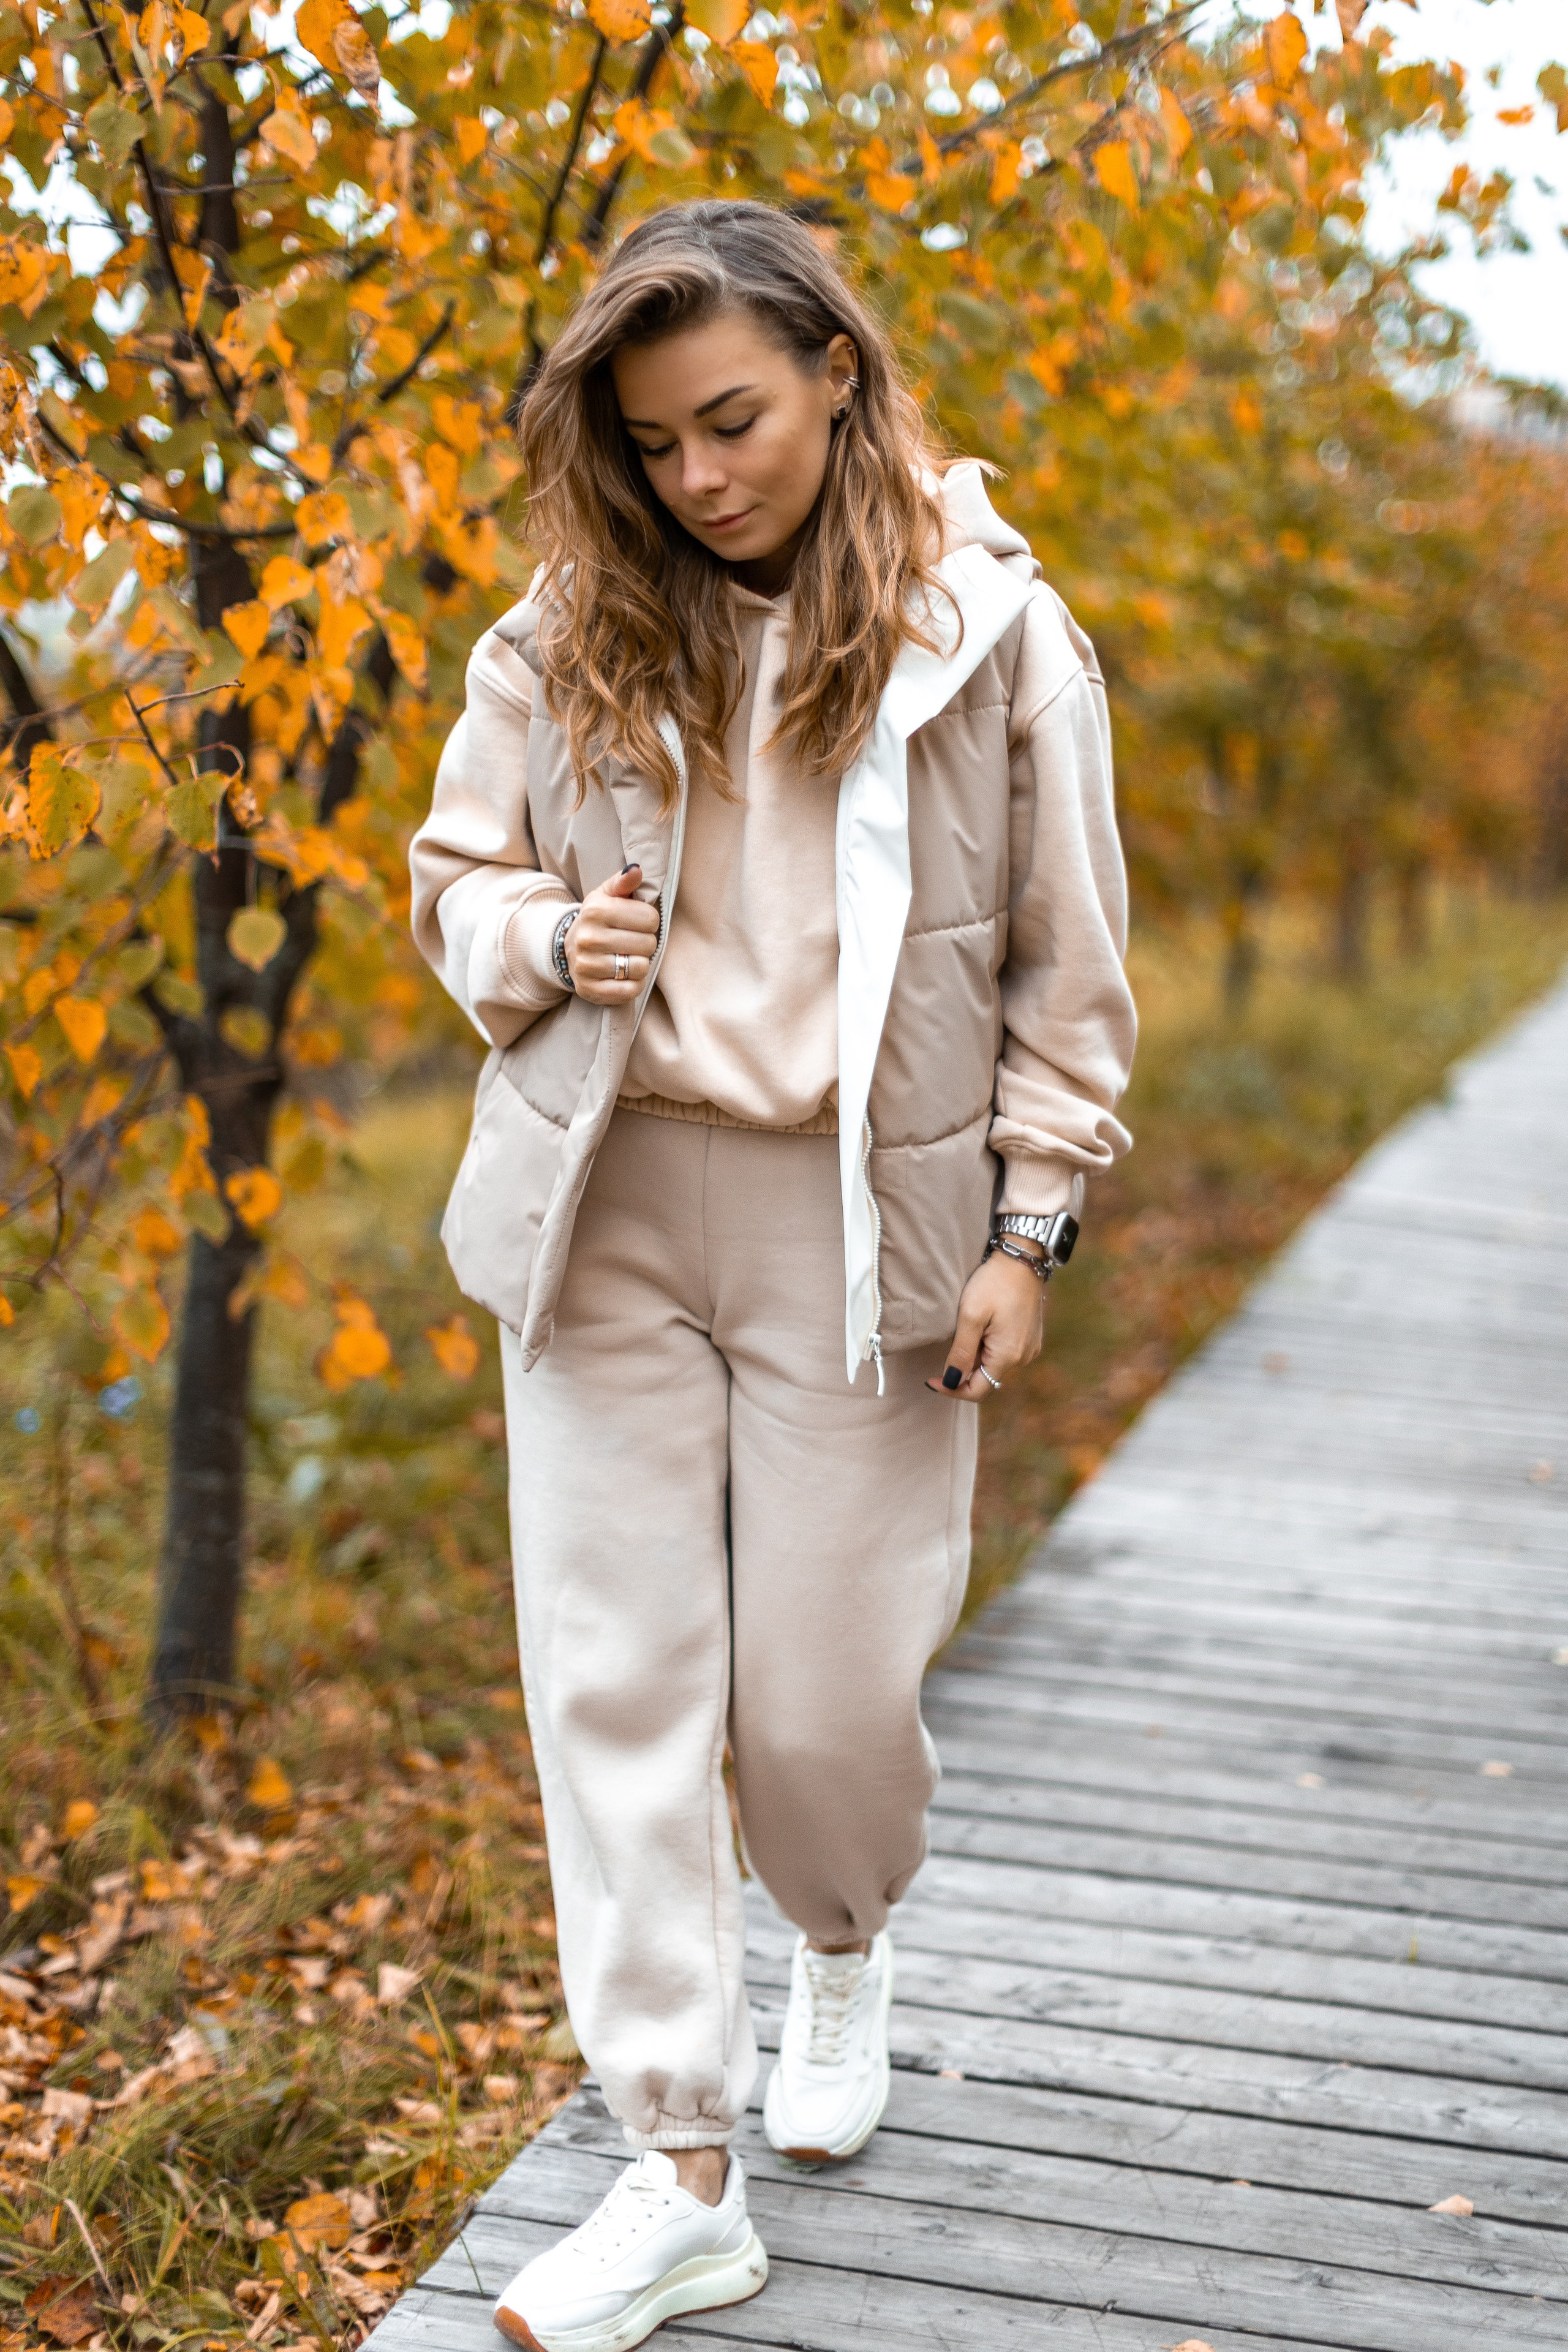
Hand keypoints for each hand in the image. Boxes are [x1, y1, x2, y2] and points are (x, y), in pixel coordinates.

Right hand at [565, 863, 660, 1004]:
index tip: (637, 923)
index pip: (650, 918)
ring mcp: (587, 966)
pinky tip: (623, 975)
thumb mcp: (608, 895)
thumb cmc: (599, 920)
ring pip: (640, 967)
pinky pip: (630, 990)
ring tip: (627, 957)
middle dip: (645, 943)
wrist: (571, 948)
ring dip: (640, 964)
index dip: (649, 921)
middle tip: (632, 942)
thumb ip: (624, 882)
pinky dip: (633, 984)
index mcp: (596, 910)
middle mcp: (589, 938)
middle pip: (647, 944)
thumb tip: (637, 870)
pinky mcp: (589, 989)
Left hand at [927, 1245, 1046, 1400]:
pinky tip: (979, 1327)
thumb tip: (952, 1382)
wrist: (1022, 1258)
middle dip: (962, 1370)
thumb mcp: (970, 1316)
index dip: (952, 1389)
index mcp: (1008, 1355)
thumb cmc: (995, 1283)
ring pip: (994, 1366)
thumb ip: (961, 1352)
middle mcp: (1023, 1357)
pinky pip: (1003, 1353)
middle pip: (986, 1379)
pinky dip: (987, 1348)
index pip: (978, 1391)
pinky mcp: (1029, 1337)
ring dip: (975, 1357)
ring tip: (965, 1330)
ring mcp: (1029, 1347)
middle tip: (946, 1346)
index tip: (931, 1379)